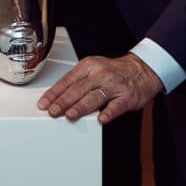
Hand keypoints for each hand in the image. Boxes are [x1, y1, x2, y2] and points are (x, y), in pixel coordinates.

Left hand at [37, 53, 162, 124]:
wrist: (141, 71)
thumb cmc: (113, 72)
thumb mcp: (93, 69)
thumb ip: (78, 81)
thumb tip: (56, 97)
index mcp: (89, 66)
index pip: (68, 80)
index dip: (54, 93)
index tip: (44, 103)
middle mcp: (100, 74)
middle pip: (78, 89)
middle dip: (63, 101)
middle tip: (52, 111)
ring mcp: (114, 85)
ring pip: (94, 97)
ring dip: (80, 107)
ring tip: (69, 115)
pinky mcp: (127, 97)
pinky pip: (116, 106)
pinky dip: (108, 113)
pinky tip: (100, 119)